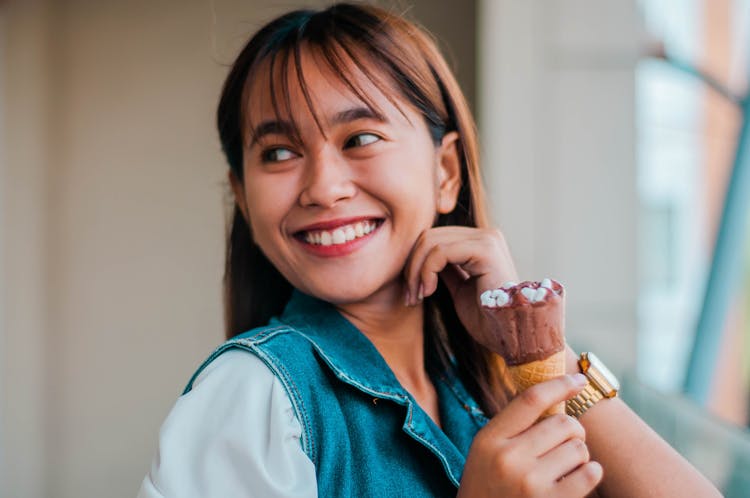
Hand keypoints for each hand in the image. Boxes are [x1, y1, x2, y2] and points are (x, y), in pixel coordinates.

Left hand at [403, 226, 518, 349]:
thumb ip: (445, 269)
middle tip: (409, 296)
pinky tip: (428, 292)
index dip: (415, 262)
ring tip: (416, 297)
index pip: (435, 237)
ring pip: (431, 242)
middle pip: (429, 236)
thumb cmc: (487, 320)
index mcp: (481, 242)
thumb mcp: (459, 288)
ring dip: (416, 272)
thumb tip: (419, 257)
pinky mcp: (485, 249)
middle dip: (411, 266)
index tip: (410, 292)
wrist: (510, 337)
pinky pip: (440, 252)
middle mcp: (486, 235)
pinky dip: (426, 272)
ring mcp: (487, 239)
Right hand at [457, 375, 602, 497]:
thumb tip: (555, 395)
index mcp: (490, 439)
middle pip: (563, 423)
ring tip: (565, 466)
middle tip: (569, 439)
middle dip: (573, 429)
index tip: (579, 380)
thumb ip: (513, 426)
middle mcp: (509, 458)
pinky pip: (589, 474)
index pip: (530, 399)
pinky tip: (579, 476)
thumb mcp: (486, 451)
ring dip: (579, 454)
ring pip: (578, 448)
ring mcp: (531, 483)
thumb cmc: (488, 486)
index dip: (559, 384)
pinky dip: (591, 472)